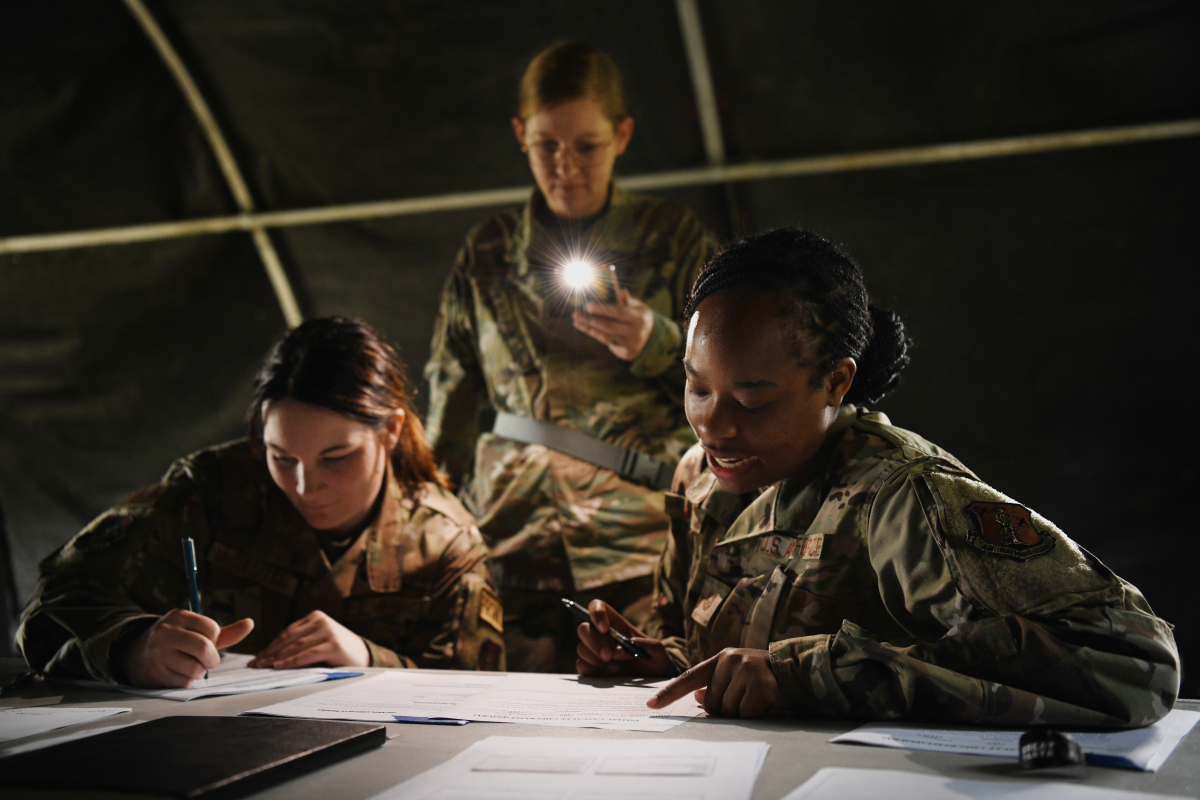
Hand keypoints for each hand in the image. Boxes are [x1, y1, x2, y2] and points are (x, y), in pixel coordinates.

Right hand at [121, 609, 253, 687]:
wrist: (137, 653)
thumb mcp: (196, 631)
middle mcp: (166, 632)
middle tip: (207, 661)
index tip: (207, 642)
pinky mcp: (154, 673)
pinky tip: (176, 672)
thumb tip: (250, 624)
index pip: (212, 629)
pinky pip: (184, 682)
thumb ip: (224, 632)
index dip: (215, 640)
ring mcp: (157, 653)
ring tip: (189, 664)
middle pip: (204, 648)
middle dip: (212, 659)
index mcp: (179, 616)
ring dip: (198, 671)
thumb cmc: (176, 641)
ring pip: (195, 669)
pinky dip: (186, 680)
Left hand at [248, 610, 368, 668]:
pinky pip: (307, 654)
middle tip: (255, 664)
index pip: (287, 632)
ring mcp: (328, 632)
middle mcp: (321, 621)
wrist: (365, 656)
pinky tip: (280, 666)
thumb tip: (271, 657)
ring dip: (276, 657)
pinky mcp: (333, 644)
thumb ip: (301, 644)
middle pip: (289, 638)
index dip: (270, 645)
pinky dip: (291, 661)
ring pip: (296, 646)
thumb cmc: (338, 652)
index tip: (257, 657)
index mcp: (316, 617)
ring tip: (263, 666)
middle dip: (270, 652)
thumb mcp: (319, 641)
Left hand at [572, 274, 654, 360]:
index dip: (603, 309)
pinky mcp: (625, 353)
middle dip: (591, 320)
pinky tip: (584, 327)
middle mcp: (636, 333)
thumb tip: (621, 291)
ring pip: (605, 336)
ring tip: (576, 320)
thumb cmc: (639, 316)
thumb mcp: (638, 306)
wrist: (651, 338)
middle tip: (576, 314)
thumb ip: (627, 300)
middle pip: (609, 326)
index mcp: (640, 318)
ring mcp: (631, 345)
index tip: (588, 305)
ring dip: (589, 327)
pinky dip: (594, 333)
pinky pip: (606, 342)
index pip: (619, 313)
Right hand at [576, 599, 670, 677]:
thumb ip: (644, 645)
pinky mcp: (591, 667)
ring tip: (615, 668)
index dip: (596, 614)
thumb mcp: (658, 650)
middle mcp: (600, 634)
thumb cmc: (654, 658)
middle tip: (608, 656)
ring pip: (581, 648)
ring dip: (595, 659)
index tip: (605, 628)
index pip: (596, 607)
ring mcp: (594, 651)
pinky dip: (593, 670)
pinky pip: (581, 665)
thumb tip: (620, 650)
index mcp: (614, 622)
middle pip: (583, 629)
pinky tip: (608, 674)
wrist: (652, 678)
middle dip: (594, 643)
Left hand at [645, 647, 786, 718]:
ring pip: (728, 710)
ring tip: (757, 697)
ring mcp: (746, 671)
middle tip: (746, 697)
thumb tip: (697, 697)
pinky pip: (745, 714)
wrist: (800, 671)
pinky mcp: (760, 686)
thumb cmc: (764, 677)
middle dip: (726, 708)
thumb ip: (716, 684)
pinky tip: (766, 701)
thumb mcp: (738, 675)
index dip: (669, 693)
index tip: (651, 705)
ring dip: (742, 711)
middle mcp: (731, 660)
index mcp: (722, 658)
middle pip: (711, 703)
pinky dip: (755, 714)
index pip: (689, 677)